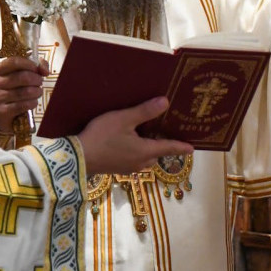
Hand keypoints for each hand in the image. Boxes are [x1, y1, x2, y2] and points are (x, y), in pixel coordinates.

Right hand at [0, 56, 49, 130]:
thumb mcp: (17, 74)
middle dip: (37, 79)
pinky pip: (24, 105)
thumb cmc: (11, 89)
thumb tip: (45, 71)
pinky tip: (33, 102)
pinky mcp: (1, 111)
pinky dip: (33, 103)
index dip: (30, 64)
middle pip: (23, 77)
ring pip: (26, 92)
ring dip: (37, 91)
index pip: (14, 62)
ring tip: (38, 92)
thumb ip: (34, 67)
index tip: (37, 69)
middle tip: (40, 82)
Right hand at [77, 97, 192, 176]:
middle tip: (164, 132)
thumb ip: (145, 112)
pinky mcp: (117, 168)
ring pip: (145, 158)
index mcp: (146, 151)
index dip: (181, 147)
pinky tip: (128, 142)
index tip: (192, 148)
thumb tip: (166, 102)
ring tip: (146, 134)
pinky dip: (136, 151)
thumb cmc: (103, 137)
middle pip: (157, 154)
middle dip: (162, 145)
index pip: (169, 148)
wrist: (78, 158)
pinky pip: (134, 159)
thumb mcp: (124, 119)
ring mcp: (128, 167)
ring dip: (148, 148)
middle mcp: (140, 162)